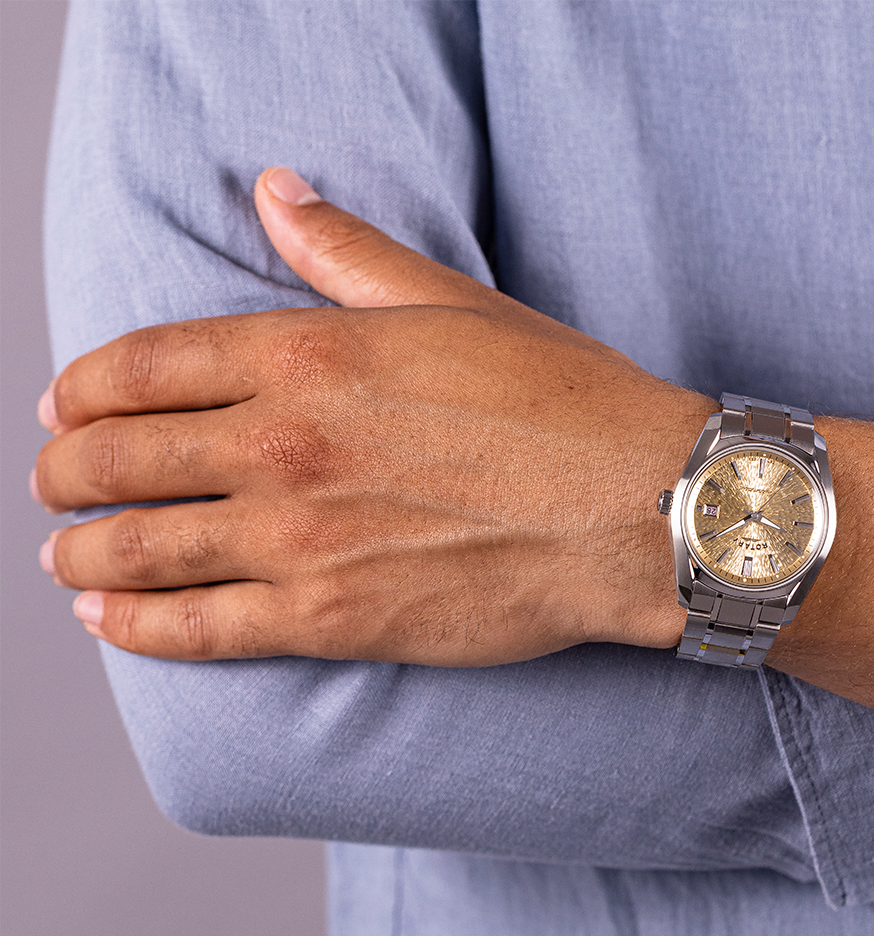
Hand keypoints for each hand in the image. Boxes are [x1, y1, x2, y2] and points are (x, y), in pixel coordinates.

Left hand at [34, 168, 711, 663]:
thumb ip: (348, 252)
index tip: (61, 408)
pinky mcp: (332, 621)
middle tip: (56, 485)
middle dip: (65, 473)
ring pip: (139, 550)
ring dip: (83, 555)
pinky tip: (110, 621)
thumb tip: (275, 191)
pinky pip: (198, 630)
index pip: (139, 367)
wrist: (640, 510)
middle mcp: (284, 444)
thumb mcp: (454, 306)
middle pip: (117, 459)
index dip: (79, 389)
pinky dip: (137, 629)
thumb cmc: (564, 404)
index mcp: (308, 353)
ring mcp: (301, 540)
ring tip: (69, 558)